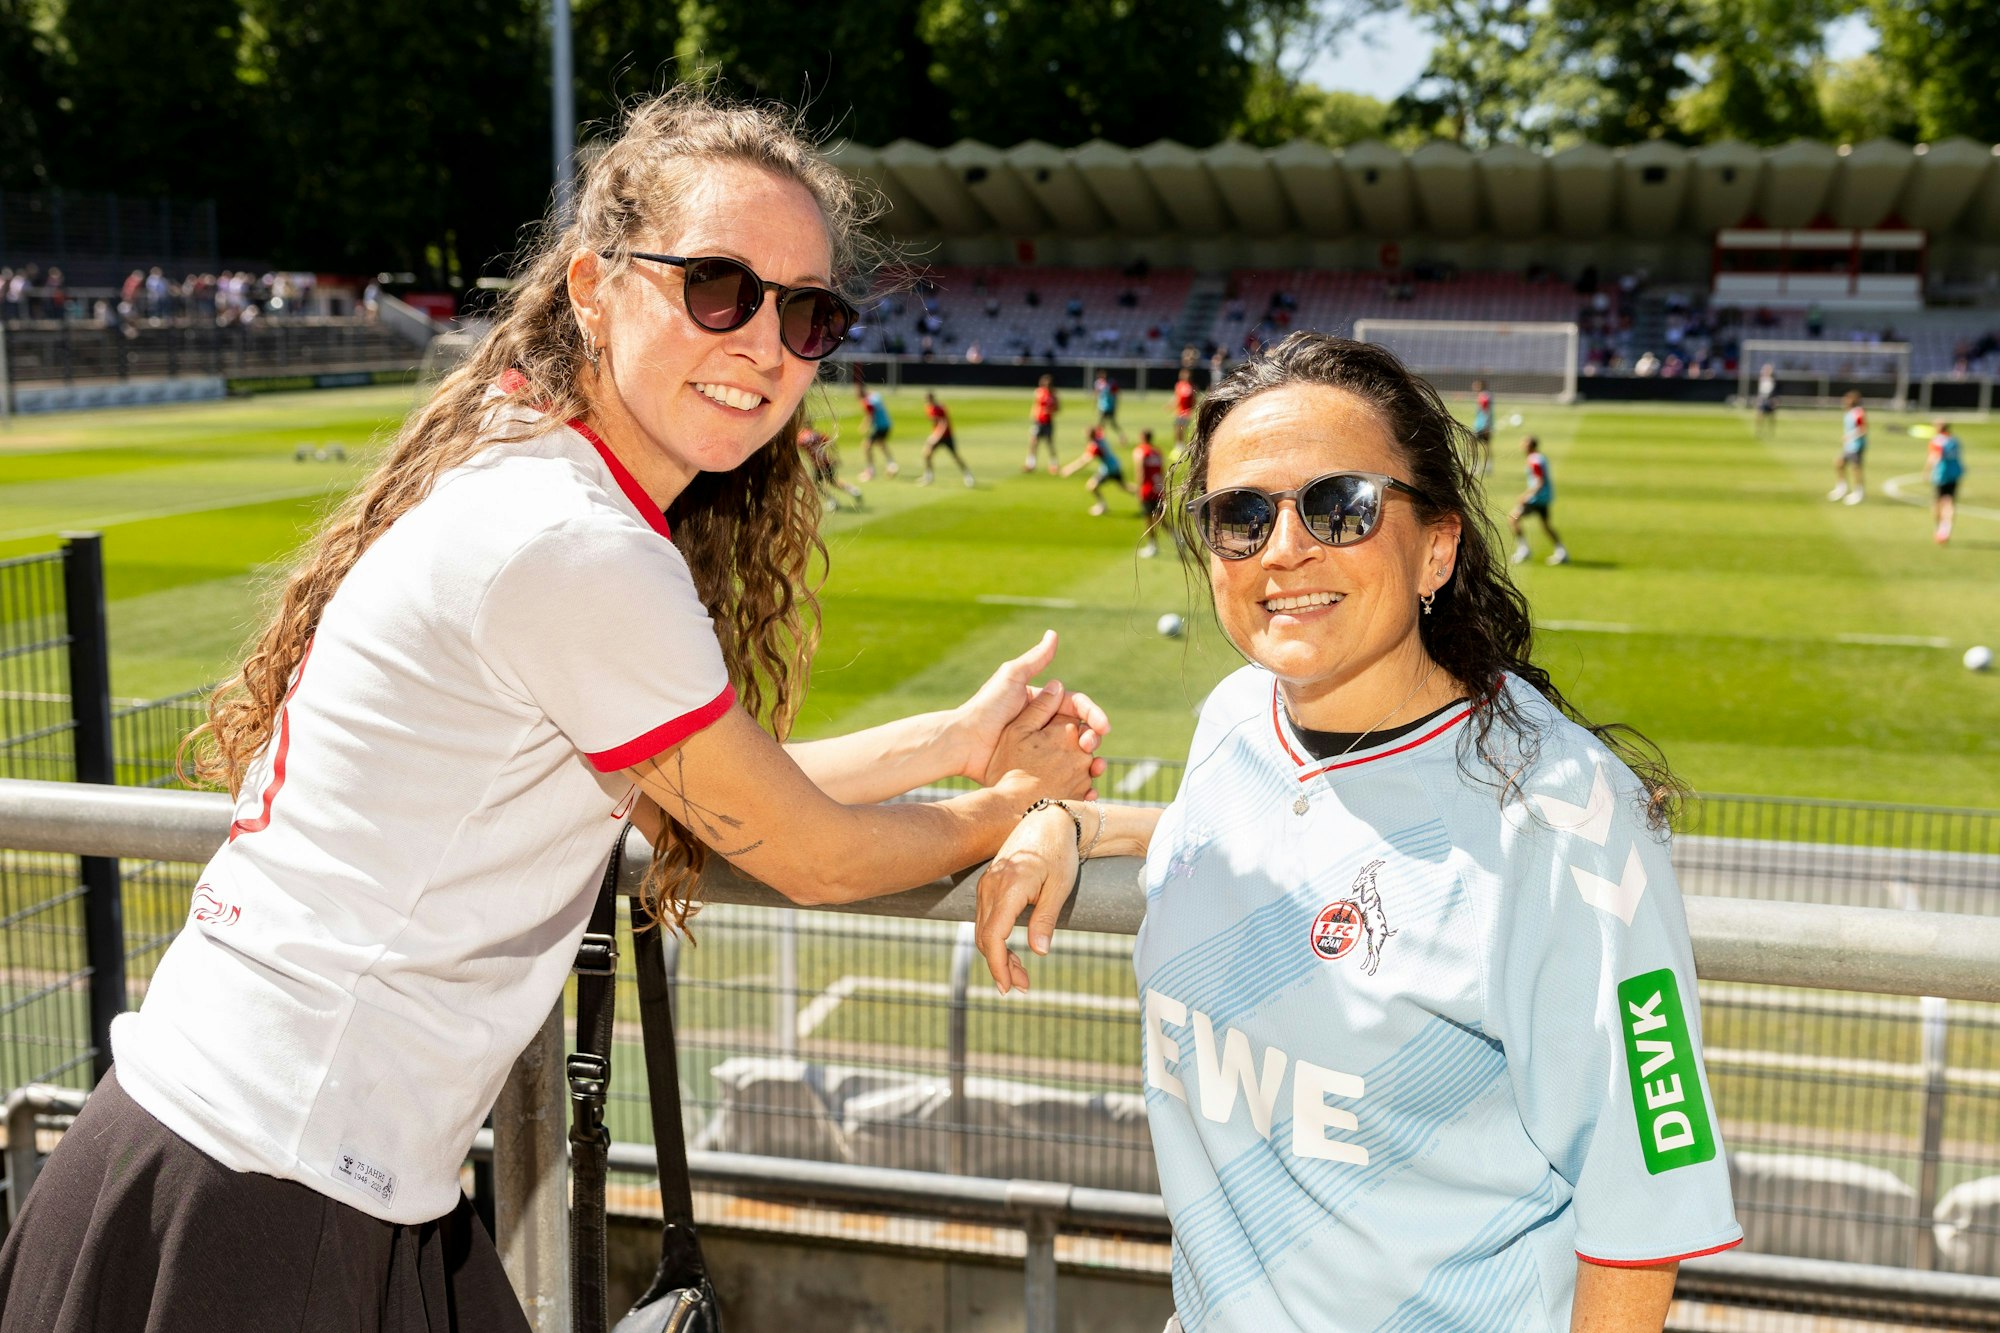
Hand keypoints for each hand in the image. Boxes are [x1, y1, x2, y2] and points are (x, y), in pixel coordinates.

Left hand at [952, 630, 1108, 785]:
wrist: (964, 742)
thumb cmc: (987, 707)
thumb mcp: (1012, 678)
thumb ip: (1035, 659)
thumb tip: (1054, 634)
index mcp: (1044, 704)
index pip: (1077, 706)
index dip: (1093, 714)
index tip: (1103, 726)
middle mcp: (1045, 725)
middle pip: (1080, 730)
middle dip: (1093, 737)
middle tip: (1092, 746)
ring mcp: (1040, 749)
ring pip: (1074, 754)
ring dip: (1090, 761)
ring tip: (1095, 768)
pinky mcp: (1035, 769)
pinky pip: (1061, 775)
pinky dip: (1076, 782)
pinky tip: (1086, 788)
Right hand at [975, 805, 1080, 992]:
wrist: (1051, 820)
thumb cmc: (1060, 852)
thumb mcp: (1059, 887)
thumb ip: (1045, 920)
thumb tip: (1039, 953)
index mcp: (1008, 888)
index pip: (994, 937)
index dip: (999, 965)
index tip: (1009, 987)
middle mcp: (991, 886)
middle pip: (985, 938)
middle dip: (1000, 966)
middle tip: (1023, 986)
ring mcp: (987, 884)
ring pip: (984, 929)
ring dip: (999, 954)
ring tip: (1021, 973)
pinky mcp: (991, 883)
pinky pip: (986, 917)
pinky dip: (996, 938)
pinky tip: (1013, 949)